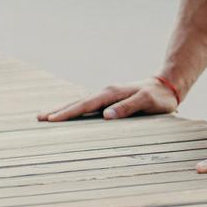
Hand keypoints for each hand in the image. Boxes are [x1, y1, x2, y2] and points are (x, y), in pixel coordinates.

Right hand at [36, 77, 180, 121]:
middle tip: (39, 119)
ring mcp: (107, 96)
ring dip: (64, 110)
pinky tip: (69, 116)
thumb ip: (128, 107)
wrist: (167, 86)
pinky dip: (76, 110)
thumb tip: (106, 115)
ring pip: (81, 103)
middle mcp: (106, 93)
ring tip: (47, 117)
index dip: (68, 113)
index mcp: (112, 93)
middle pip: (78, 103)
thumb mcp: (147, 102)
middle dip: (58, 111)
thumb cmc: (159, 97)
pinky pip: (89, 106)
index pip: (85, 105)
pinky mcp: (110, 100)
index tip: (52, 120)